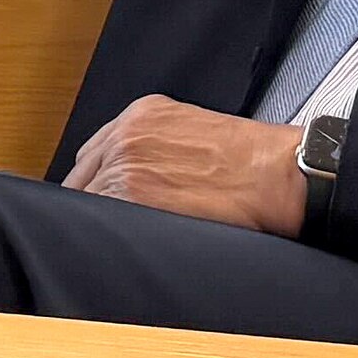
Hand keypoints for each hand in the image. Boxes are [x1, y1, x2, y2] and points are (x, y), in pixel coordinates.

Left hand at [61, 97, 306, 234]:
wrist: (275, 174)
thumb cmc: (252, 160)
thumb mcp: (196, 131)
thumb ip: (156, 145)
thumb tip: (139, 174)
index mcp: (141, 115)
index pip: (94, 154)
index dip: (96, 182)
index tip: (99, 197)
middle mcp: (126, 135)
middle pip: (82, 177)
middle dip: (93, 200)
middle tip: (110, 223)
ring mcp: (124, 164)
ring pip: (87, 200)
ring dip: (100, 220)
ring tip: (124, 238)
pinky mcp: (131, 194)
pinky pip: (98, 220)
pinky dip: (108, 234)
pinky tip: (126, 242)